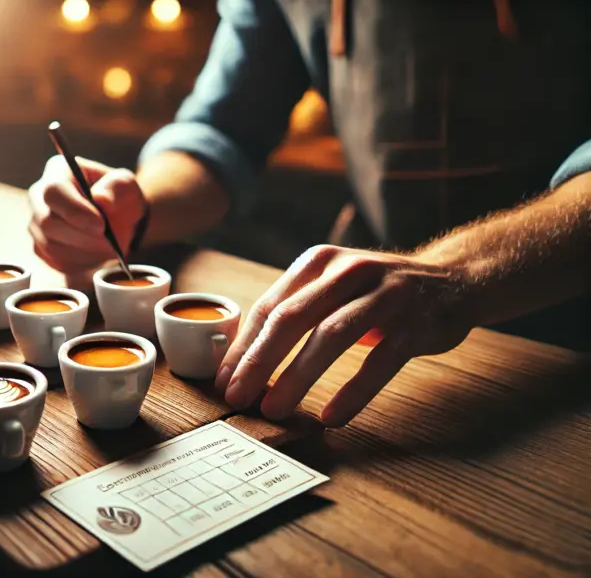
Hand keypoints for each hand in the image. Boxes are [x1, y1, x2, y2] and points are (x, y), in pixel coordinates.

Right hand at [28, 156, 147, 272]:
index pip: (54, 192)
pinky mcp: (41, 248)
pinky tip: (98, 255)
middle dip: (83, 237)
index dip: (75, 211)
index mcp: (57, 171)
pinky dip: (81, 263)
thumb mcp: (126, 185)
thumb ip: (117, 187)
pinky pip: (56, 262)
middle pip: (47, 222)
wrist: (117, 219)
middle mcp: (39, 196)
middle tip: (111, 244)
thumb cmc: (118, 196)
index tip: (101, 226)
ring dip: (85, 253)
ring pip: (52, 246)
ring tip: (109, 249)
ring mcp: (36, 223)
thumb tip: (101, 200)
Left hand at [215, 245, 474, 426]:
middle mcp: (348, 272)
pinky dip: (353, 392)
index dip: (243, 346)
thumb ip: (295, 311)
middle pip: (293, 318)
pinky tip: (332, 416)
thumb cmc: (376, 292)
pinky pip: (379, 362)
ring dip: (297, 377)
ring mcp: (385, 296)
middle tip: (236, 397)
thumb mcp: (333, 286)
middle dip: (259, 362)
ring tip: (273, 408)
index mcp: (319, 262)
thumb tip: (242, 361)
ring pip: (331, 336)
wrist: (455, 279)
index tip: (224, 380)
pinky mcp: (415, 323)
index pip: (270, 306)